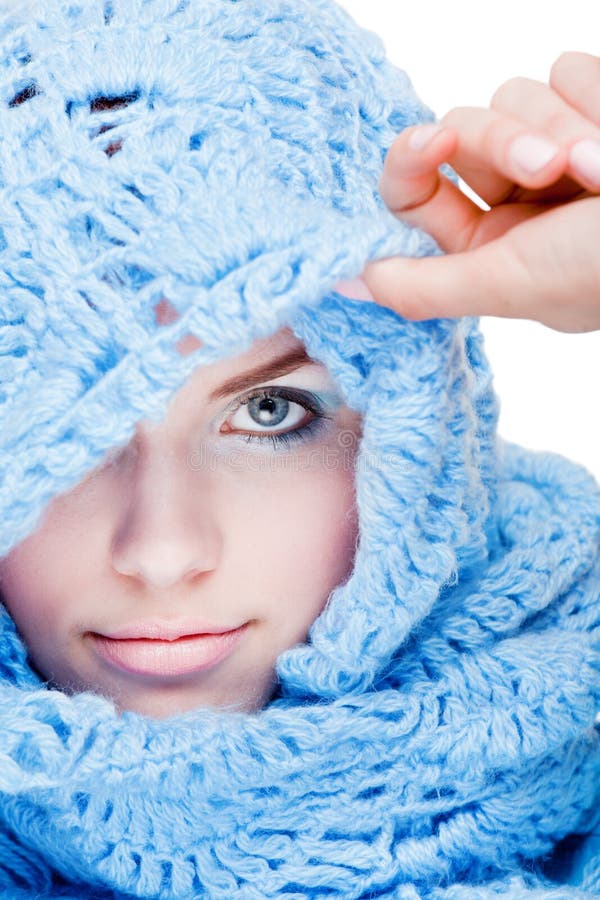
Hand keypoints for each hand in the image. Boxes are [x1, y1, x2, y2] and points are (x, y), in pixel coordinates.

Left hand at [361, 52, 599, 332]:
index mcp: (488, 248)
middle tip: (556, 169)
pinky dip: (598, 98)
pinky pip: (565, 69)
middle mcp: (518, 198)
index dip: (411, 160)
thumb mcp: (511, 284)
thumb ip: (427, 286)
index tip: (430, 143)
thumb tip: (351, 281)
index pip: (415, 189)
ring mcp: (561, 149)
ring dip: (564, 123)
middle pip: (466, 130)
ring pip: (515, 94)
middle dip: (511, 141)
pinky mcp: (598, 106)